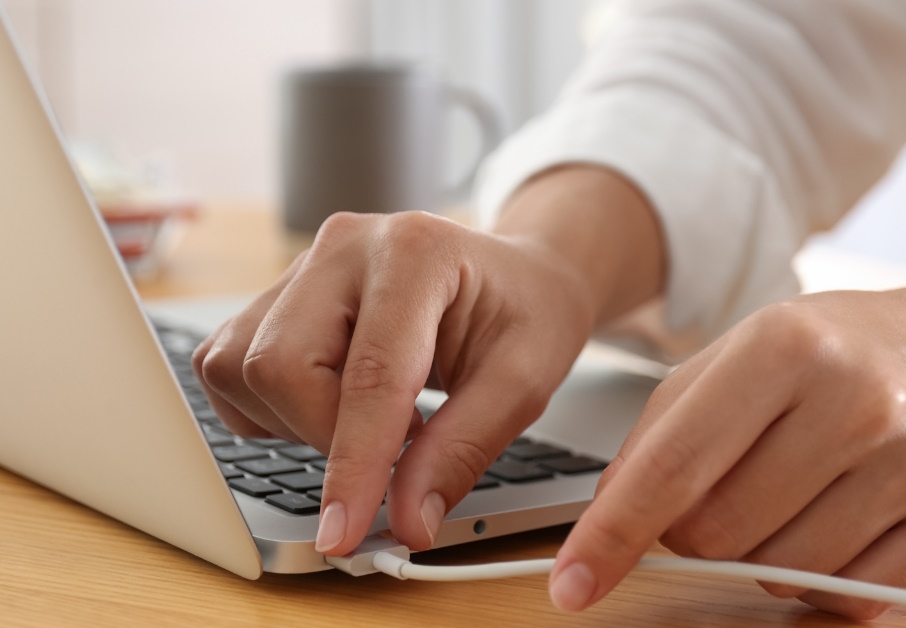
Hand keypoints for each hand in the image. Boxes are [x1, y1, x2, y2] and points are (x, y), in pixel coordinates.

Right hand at [193, 210, 593, 554]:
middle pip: (279, 364)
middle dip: (325, 436)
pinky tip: (335, 403)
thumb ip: (462, 452)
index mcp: (416, 253)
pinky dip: (273, 408)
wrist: (518, 275)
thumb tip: (406, 521)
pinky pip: (231, 368)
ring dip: (297, 422)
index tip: (344, 533)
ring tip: (370, 416)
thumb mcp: (523, 384)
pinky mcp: (276, 295)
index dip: (354, 465)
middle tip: (396, 446)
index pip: (368, 375)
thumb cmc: (526, 314)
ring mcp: (304, 266)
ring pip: (240, 368)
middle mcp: (346, 246)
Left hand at [550, 284, 905, 617]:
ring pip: (785, 576)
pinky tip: (838, 521)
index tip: (575, 584)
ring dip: (763, 557)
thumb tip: (608, 523)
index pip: (677, 466)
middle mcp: (859, 397)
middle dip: (699, 533)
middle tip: (728, 490)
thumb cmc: (813, 358)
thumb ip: (656, 438)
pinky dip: (824, 582)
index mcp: (785, 346)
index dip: (615, 533)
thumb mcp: (721, 365)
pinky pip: (854, 600)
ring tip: (792, 495)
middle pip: (722, 534)